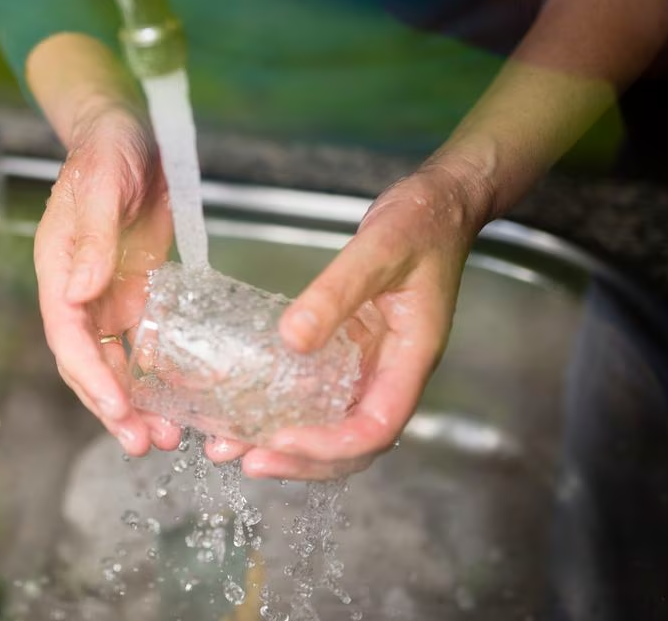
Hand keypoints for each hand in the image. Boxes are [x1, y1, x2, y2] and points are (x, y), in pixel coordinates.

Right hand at [33, 97, 181, 455]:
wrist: (129, 129)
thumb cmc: (106, 148)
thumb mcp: (102, 184)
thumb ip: (93, 239)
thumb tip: (81, 293)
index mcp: (59, 268)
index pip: (67, 334)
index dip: (88, 374)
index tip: (115, 406)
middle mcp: (79, 290)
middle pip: (87, 361)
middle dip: (110, 405)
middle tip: (142, 443)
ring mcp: (107, 293)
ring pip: (115, 361)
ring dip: (134, 401)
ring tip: (163, 437)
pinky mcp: (136, 291)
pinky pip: (143, 343)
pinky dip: (155, 374)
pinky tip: (178, 400)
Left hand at [205, 156, 492, 479]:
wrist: (436, 208)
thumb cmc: (421, 226)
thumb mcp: (378, 251)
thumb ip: (338, 293)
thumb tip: (292, 340)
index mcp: (410, 360)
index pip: (375, 428)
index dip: (329, 446)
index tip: (281, 441)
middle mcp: (392, 373)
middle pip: (352, 445)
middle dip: (299, 460)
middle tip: (245, 458)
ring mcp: (373, 366)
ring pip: (333, 425)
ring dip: (285, 444)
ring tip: (231, 446)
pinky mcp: (352, 352)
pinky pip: (321, 395)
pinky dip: (286, 408)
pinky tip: (246, 407)